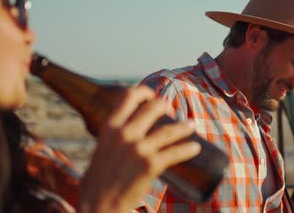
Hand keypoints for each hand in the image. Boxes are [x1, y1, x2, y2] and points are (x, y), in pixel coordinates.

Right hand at [77, 85, 200, 212]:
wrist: (98, 206)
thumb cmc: (97, 182)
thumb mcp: (101, 150)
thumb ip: (113, 139)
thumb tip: (127, 132)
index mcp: (109, 128)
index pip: (129, 96)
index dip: (144, 91)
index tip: (152, 94)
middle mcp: (124, 134)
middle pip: (153, 108)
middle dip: (164, 106)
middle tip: (170, 110)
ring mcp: (139, 149)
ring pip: (169, 130)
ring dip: (184, 126)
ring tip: (191, 126)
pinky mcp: (150, 165)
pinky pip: (175, 152)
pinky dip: (188, 149)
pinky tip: (195, 148)